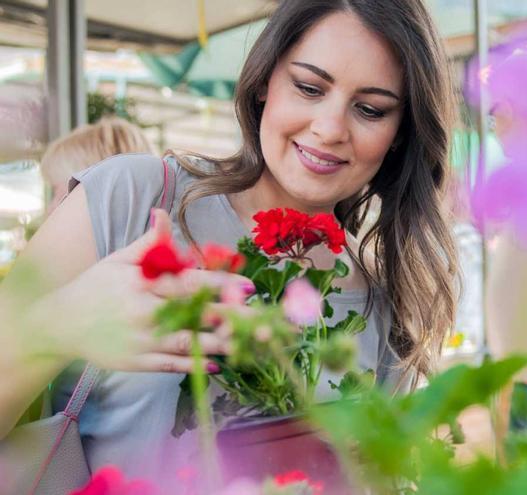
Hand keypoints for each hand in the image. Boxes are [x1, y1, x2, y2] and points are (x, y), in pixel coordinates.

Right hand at [26, 209, 254, 373]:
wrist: (59, 324)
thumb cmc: (95, 287)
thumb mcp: (119, 260)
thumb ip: (148, 242)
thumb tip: (163, 212)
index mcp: (144, 283)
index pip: (189, 282)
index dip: (221, 284)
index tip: (249, 287)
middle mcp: (144, 312)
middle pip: (195, 314)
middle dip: (231, 316)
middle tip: (262, 319)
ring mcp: (141, 340)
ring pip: (187, 343)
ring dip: (220, 343)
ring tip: (248, 342)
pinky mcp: (137, 362)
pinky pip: (171, 365)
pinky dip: (195, 365)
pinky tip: (219, 363)